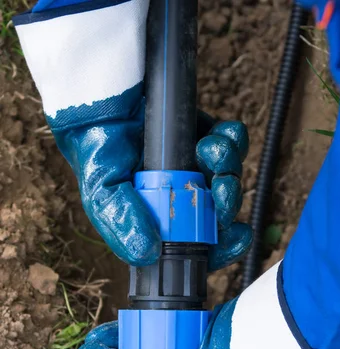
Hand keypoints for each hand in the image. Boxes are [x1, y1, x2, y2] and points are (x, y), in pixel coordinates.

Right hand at [54, 114, 251, 271]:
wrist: (98, 95)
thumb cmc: (95, 148)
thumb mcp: (100, 191)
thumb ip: (122, 221)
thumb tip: (148, 254)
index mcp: (159, 219)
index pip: (196, 243)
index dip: (220, 246)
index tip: (235, 236)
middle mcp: (179, 196)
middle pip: (220, 212)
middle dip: (228, 202)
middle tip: (222, 189)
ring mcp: (193, 166)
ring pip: (230, 176)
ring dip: (228, 166)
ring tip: (208, 151)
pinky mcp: (202, 133)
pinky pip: (232, 142)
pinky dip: (231, 139)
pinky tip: (215, 134)